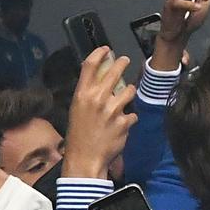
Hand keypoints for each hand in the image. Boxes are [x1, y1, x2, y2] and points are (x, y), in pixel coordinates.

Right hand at [63, 46, 136, 177]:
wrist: (85, 159)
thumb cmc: (78, 135)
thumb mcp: (76, 110)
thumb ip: (87, 95)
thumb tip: (97, 80)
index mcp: (82, 95)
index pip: (90, 65)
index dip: (99, 54)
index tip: (106, 50)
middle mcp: (98, 99)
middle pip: (114, 72)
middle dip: (122, 63)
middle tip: (125, 60)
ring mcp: (112, 110)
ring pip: (129, 91)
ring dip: (129, 93)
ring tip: (126, 97)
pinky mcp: (124, 122)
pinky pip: (132, 115)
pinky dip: (129, 119)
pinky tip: (122, 125)